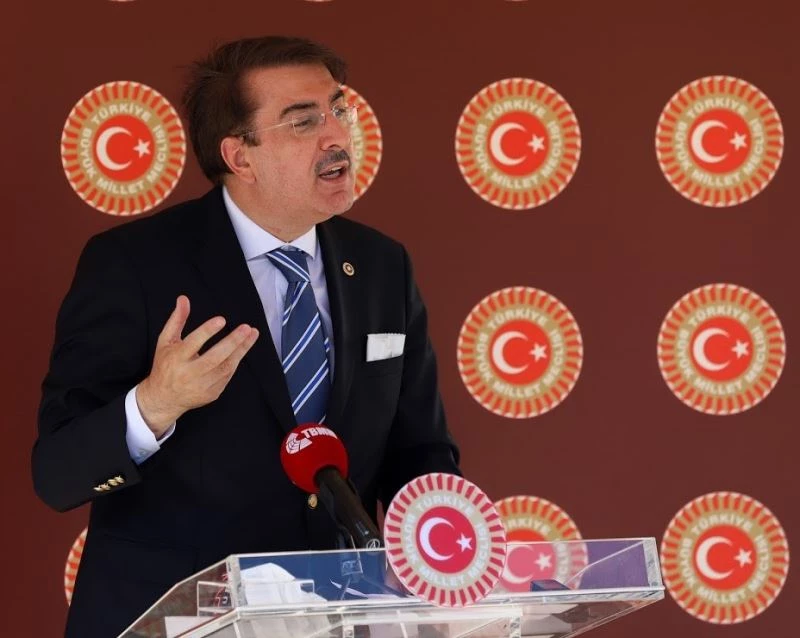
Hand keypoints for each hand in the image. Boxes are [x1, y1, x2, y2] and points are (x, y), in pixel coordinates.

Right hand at [136, 295, 258, 435]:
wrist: (163, 398)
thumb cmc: (165, 365)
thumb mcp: (166, 341)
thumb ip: (177, 320)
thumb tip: (184, 299)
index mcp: (176, 358)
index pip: (193, 343)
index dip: (207, 331)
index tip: (221, 320)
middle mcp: (189, 374)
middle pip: (214, 358)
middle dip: (232, 342)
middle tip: (246, 328)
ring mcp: (201, 386)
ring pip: (225, 367)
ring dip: (241, 350)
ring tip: (252, 334)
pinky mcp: (211, 393)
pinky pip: (227, 376)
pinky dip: (236, 361)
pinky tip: (243, 348)